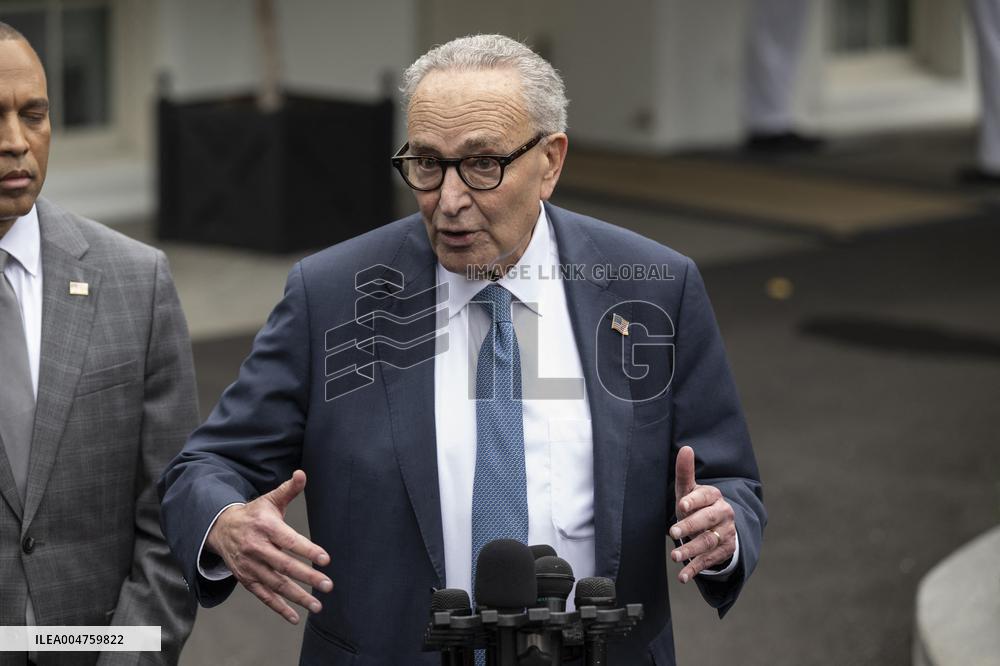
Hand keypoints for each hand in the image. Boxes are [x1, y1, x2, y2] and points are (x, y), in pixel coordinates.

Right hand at [206, 470, 332, 623]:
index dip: (308, 550)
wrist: (221, 529)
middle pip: (284, 565)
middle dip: (307, 577)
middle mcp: (256, 548)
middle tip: (328, 585)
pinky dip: (279, 608)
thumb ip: (289, 489)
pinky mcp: (246, 579)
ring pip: (276, 584)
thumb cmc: (254, 514)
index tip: (326, 559)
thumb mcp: (270, 500)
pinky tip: (296, 617)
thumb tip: (302, 473)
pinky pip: (264, 596)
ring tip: (318, 605)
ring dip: (297, 597)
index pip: (289, 541)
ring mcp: (250, 566)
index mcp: (265, 527)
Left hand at [669, 446, 736, 582]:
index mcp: (714, 497)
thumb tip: (685, 448)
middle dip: (691, 527)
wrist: (719, 526)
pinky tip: (683, 577)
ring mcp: (725, 534)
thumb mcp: (690, 491)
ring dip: (691, 550)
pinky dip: (695, 569)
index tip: (682, 506)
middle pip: (708, 521)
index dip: (693, 502)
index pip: (705, 498)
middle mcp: (723, 515)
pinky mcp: (724, 552)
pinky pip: (709, 561)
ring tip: (675, 556)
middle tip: (673, 532)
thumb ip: (685, 472)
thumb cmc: (697, 506)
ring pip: (708, 542)